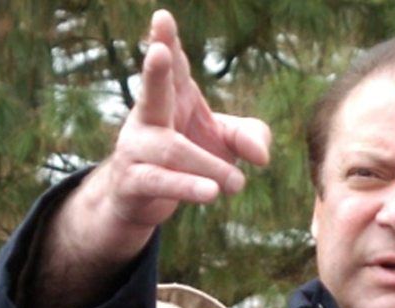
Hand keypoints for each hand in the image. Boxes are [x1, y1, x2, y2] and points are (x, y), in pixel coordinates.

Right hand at [73, 9, 271, 260]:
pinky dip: (187, 186)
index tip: (163, 17)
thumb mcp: (224, 144)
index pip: (173, 66)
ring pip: (171, 150)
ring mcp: (135, 149)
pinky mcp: (131, 182)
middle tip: (158, 51)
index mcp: (172, 97)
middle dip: (155, 71)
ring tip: (238, 183)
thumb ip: (249, 137)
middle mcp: (147, 117)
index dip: (167, 41)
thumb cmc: (188, 160)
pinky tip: (211, 193)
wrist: (141, 201)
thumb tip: (262, 157)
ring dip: (208, 166)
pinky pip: (160, 182)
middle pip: (152, 91)